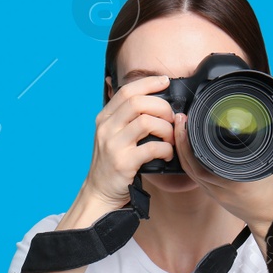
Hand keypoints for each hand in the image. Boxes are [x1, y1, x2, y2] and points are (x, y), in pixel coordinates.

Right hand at [79, 74, 176, 211]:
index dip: (148, 83)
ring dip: (166, 129)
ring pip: (146, 122)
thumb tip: (157, 103)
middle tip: (172, 119)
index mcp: (105, 118)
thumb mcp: (115, 135)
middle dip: (162, 107)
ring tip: (170, 139)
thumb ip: (129, 119)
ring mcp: (113, 144)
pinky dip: (166, 149)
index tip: (165, 81)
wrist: (100, 191)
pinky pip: (152, 148)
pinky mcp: (123, 162)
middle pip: (138, 102)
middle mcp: (106, 128)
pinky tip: (167, 154)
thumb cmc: (114, 162)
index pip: (127, 91)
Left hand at [172, 113, 272, 234]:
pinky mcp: (213, 194)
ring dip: (182, 151)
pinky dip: (189, 161)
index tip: (188, 123)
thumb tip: (258, 125)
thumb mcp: (271, 164)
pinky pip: (195, 177)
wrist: (270, 216)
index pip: (202, 160)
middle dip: (181, 141)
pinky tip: (188, 150)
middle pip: (190, 165)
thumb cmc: (272, 193)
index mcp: (232, 181)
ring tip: (181, 131)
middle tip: (180, 121)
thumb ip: (262, 146)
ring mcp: (214, 192)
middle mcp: (219, 188)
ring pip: (190, 171)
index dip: (190, 141)